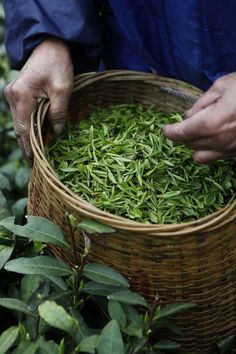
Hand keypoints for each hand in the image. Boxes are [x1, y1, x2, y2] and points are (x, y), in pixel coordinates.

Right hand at [4, 37, 73, 164]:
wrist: (49, 46)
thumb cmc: (57, 64)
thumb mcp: (62, 89)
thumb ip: (58, 112)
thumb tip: (56, 132)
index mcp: (22, 95)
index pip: (23, 128)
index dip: (28, 146)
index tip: (33, 161)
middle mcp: (12, 96)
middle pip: (19, 127)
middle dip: (26, 146)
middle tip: (34, 163)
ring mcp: (13, 95)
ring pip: (19, 123)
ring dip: (27, 138)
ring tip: (34, 155)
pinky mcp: (17, 94)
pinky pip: (21, 116)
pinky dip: (28, 127)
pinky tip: (34, 138)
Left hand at [162, 73, 235, 162]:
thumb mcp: (223, 86)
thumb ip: (201, 103)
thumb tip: (188, 115)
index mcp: (211, 123)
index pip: (180, 133)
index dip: (169, 131)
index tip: (165, 129)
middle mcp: (219, 141)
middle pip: (189, 145)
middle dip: (183, 135)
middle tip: (187, 122)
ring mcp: (231, 150)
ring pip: (201, 157)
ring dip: (196, 146)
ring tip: (200, 133)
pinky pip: (218, 157)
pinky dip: (212, 150)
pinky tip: (217, 137)